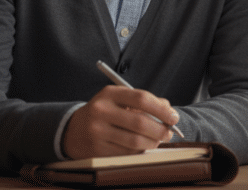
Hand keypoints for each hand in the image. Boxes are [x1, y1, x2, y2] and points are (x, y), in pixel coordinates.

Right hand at [63, 85, 179, 158]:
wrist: (73, 130)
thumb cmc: (106, 112)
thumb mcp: (119, 99)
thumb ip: (144, 101)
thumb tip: (169, 110)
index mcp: (110, 94)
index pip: (142, 98)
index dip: (162, 109)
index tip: (174, 117)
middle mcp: (101, 111)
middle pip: (140, 122)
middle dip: (160, 130)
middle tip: (169, 133)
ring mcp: (97, 132)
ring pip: (135, 141)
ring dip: (152, 142)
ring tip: (158, 140)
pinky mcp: (96, 150)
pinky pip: (126, 153)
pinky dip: (139, 151)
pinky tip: (141, 147)